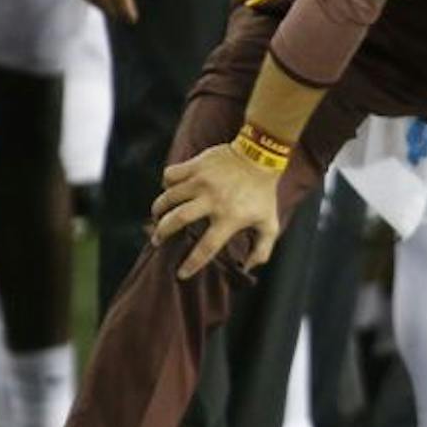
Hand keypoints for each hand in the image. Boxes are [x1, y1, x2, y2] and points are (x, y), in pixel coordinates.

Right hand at [149, 144, 283, 278]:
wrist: (261, 154)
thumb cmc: (264, 192)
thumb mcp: (269, 223)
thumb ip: (262, 249)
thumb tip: (248, 268)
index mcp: (230, 217)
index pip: (207, 247)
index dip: (192, 263)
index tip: (181, 273)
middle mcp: (213, 200)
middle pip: (178, 220)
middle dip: (162, 233)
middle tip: (156, 240)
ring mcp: (202, 180)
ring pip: (169, 197)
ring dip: (158, 210)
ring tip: (156, 217)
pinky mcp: (196, 165)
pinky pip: (170, 175)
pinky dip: (166, 183)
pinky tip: (169, 190)